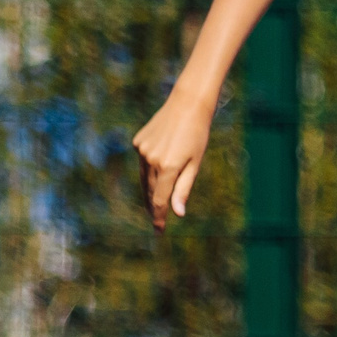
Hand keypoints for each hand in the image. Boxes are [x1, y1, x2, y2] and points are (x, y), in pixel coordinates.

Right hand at [132, 92, 215, 229]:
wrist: (187, 105)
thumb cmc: (198, 136)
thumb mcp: (195, 164)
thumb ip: (183, 189)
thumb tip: (177, 213)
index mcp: (168, 167)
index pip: (160, 200)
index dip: (159, 217)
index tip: (159, 230)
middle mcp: (151, 160)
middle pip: (151, 191)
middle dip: (154, 207)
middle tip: (157, 221)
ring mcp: (142, 150)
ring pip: (144, 178)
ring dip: (150, 191)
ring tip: (155, 205)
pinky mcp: (138, 142)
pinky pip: (143, 162)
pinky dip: (149, 170)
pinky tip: (156, 171)